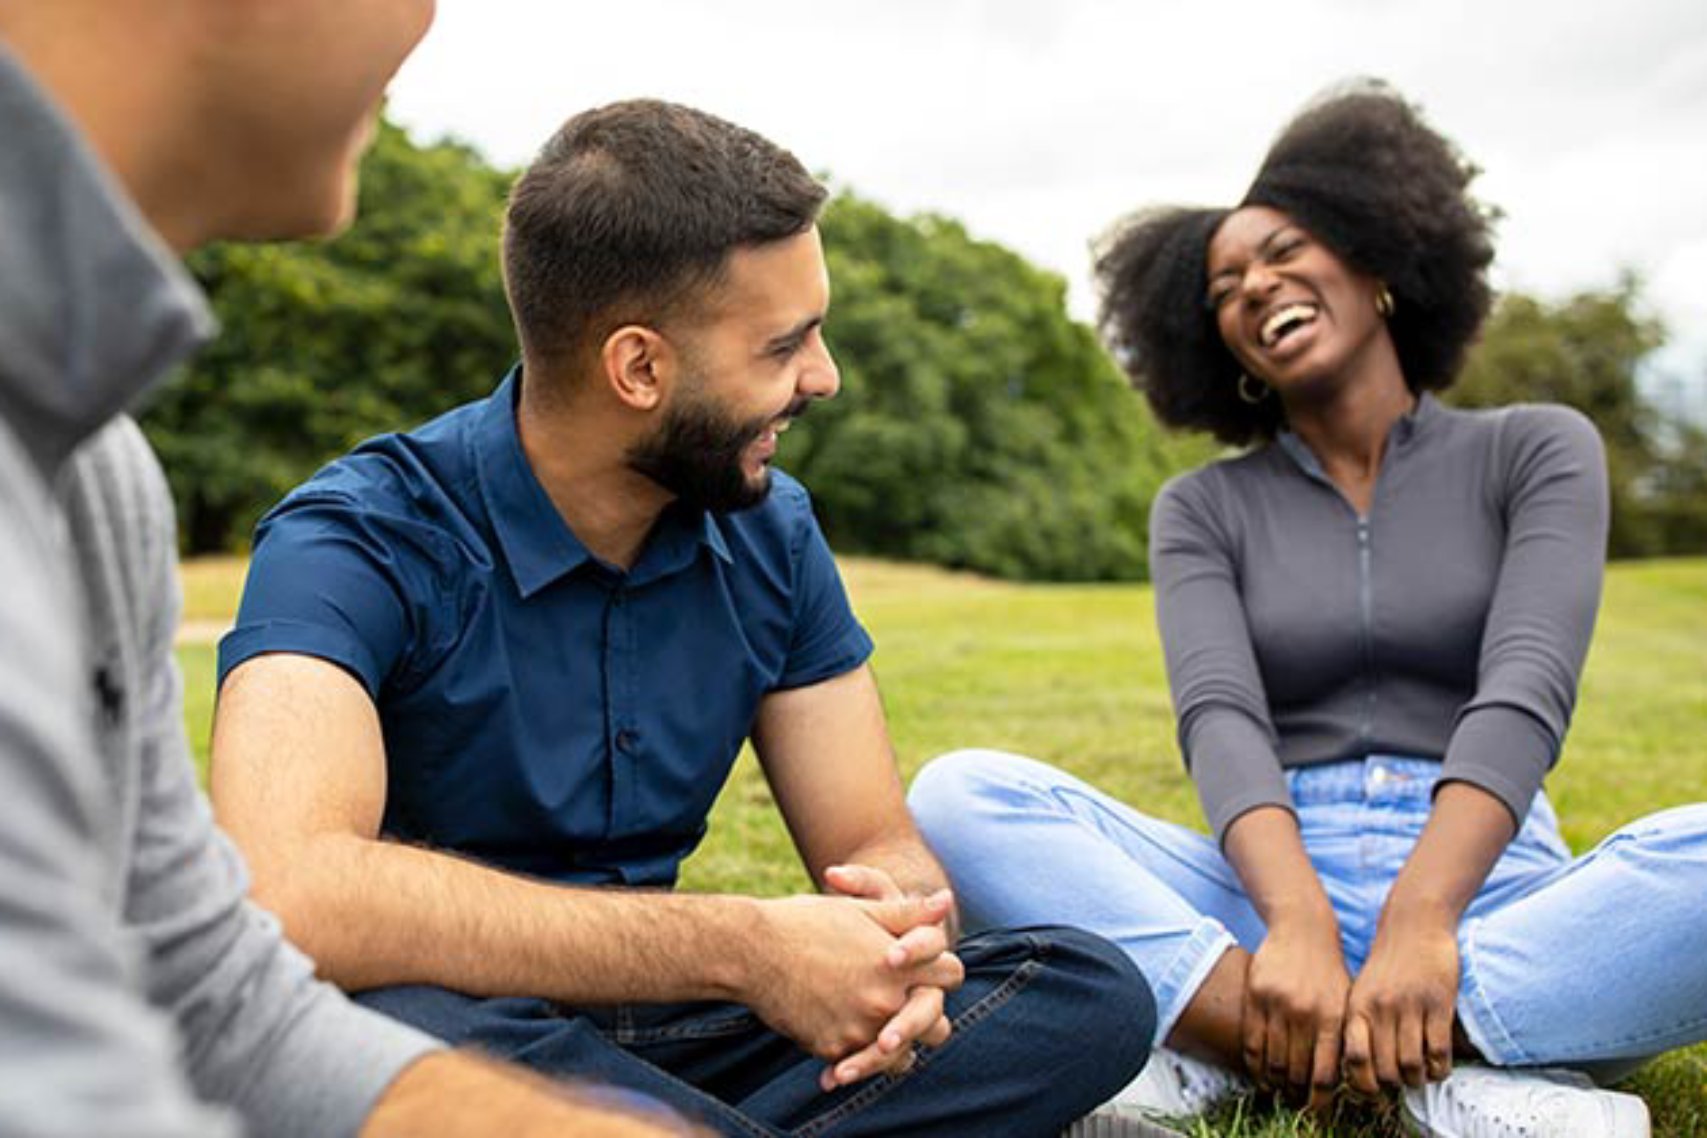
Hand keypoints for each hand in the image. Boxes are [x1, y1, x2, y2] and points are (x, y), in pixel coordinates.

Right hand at [743, 889, 961, 1087]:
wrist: (751, 950)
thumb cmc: (806, 922)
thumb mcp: (861, 911)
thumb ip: (907, 914)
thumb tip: (943, 902)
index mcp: (899, 964)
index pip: (951, 975)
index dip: (941, 969)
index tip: (928, 970)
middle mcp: (885, 1001)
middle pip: (937, 1024)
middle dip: (927, 1015)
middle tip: (911, 1007)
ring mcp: (860, 1029)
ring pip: (901, 1056)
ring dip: (896, 1044)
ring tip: (883, 1032)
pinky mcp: (834, 1049)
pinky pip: (860, 1063)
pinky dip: (857, 1057)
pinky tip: (849, 1048)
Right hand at [1242, 910, 1350, 1110]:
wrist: (1303, 928)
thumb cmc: (1328, 970)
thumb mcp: (1345, 1001)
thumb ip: (1342, 1037)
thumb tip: (1338, 1078)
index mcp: (1332, 1018)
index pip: (1325, 1073)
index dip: (1319, 1097)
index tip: (1315, 1106)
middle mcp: (1305, 1013)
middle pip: (1296, 1070)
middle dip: (1295, 1091)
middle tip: (1294, 1099)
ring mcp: (1278, 1004)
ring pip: (1272, 1059)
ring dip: (1274, 1081)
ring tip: (1277, 1088)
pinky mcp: (1256, 995)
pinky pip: (1252, 1040)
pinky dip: (1254, 1063)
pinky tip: (1259, 1071)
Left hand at [1342, 903, 1458, 1094]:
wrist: (1414, 922)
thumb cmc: (1389, 962)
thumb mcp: (1363, 989)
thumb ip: (1361, 1023)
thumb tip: (1362, 1068)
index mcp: (1357, 1007)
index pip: (1353, 1058)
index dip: (1362, 1083)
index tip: (1372, 1090)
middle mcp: (1380, 1009)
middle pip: (1384, 1069)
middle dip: (1394, 1085)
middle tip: (1401, 1084)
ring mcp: (1410, 1006)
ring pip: (1412, 1064)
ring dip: (1418, 1080)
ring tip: (1420, 1078)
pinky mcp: (1439, 1003)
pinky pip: (1439, 1050)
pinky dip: (1440, 1069)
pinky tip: (1439, 1068)